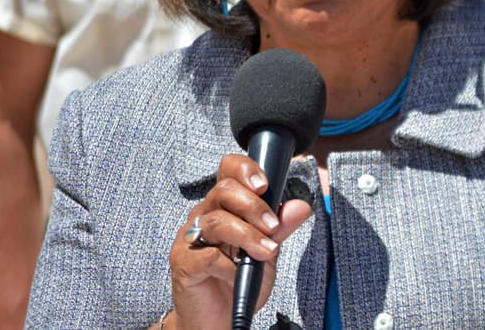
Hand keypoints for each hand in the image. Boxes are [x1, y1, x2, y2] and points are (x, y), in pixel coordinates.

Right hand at [169, 153, 312, 328]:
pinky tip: (238, 274)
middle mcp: (203, 215)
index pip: (228, 170)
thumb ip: (281, 227)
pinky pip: (207, 255)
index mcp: (224, 205)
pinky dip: (229, 265)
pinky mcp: (183, 263)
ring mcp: (190, 239)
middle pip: (223, 191)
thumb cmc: (239, 280)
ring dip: (247, 235)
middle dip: (253, 206)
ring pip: (217, 221)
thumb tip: (301, 206)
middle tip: (272, 226)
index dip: (244, 169)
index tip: (265, 185)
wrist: (219, 318)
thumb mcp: (267, 251)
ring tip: (266, 251)